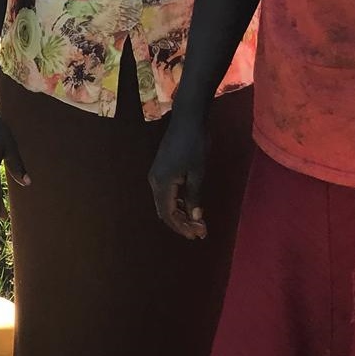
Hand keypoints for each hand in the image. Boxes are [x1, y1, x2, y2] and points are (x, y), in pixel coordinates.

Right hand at [149, 114, 209, 239]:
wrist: (187, 120)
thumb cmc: (195, 144)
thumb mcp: (198, 172)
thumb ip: (194, 196)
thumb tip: (196, 218)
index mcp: (162, 184)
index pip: (168, 214)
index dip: (182, 227)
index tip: (197, 235)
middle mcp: (155, 182)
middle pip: (164, 211)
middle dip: (181, 223)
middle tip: (200, 232)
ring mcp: (156, 176)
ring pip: (165, 203)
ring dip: (180, 214)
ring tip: (197, 222)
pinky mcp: (161, 170)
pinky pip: (166, 194)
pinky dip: (177, 203)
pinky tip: (189, 206)